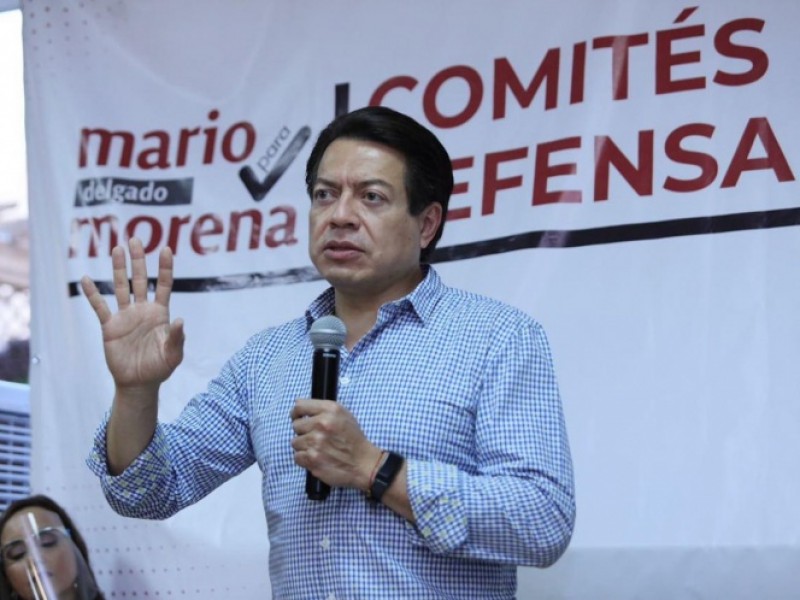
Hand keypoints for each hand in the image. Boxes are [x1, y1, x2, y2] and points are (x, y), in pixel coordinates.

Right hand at [80, 238, 184, 399]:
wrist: (139, 382)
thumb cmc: (160, 368)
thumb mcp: (173, 354)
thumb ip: (177, 338)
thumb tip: (180, 321)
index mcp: (160, 314)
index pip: (164, 285)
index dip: (165, 268)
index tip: (166, 249)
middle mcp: (142, 310)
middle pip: (140, 279)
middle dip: (138, 260)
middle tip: (135, 239)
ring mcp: (125, 317)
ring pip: (121, 287)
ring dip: (118, 269)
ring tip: (116, 249)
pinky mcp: (110, 327)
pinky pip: (99, 307)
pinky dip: (93, 294)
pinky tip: (86, 278)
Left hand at [290, 399, 380, 490]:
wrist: (363, 463)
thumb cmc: (353, 439)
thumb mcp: (343, 415)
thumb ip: (322, 409)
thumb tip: (299, 407)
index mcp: (330, 410)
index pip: (300, 406)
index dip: (296, 413)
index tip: (297, 417)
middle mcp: (322, 424)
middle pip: (296, 425)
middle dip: (303, 432)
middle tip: (315, 437)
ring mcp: (316, 442)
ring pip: (295, 442)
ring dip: (304, 446)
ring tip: (319, 449)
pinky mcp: (312, 458)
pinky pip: (297, 456)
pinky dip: (305, 459)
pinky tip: (317, 457)